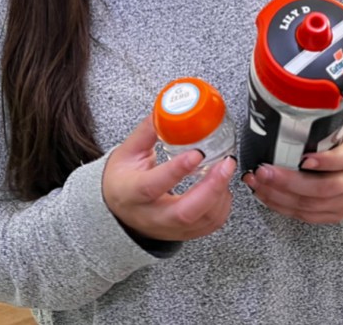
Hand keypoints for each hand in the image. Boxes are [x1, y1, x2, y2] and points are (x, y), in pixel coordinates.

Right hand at [101, 115, 235, 241]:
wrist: (116, 210)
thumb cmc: (122, 179)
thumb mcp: (128, 151)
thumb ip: (149, 131)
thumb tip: (166, 107)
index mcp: (131, 192)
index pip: (153, 186)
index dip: (177, 170)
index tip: (198, 153)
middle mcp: (150, 216)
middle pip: (184, 213)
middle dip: (211, 188)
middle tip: (226, 163)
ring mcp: (167, 229)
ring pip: (200, 222)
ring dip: (220, 196)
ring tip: (225, 171)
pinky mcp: (182, 234)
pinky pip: (208, 227)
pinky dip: (222, 207)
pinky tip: (222, 188)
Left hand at [241, 111, 342, 223]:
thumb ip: (331, 111)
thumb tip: (300, 89)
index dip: (326, 161)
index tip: (304, 158)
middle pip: (323, 189)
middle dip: (289, 182)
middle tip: (263, 171)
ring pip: (311, 206)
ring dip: (279, 196)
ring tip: (257, 182)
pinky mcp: (335, 214)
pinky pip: (306, 216)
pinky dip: (282, 207)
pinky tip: (265, 195)